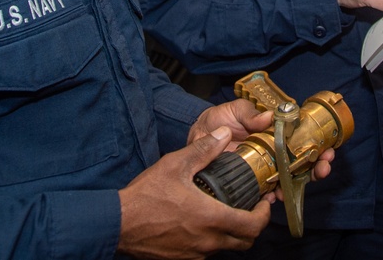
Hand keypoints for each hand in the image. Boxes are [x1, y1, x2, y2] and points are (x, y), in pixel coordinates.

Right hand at [118, 126, 271, 258]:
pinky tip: (202, 222)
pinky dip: (213, 239)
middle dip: (253, 225)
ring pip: (226, 247)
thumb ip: (204, 149)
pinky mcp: (182, 258)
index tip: (263, 203)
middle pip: (245, 241)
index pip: (253, 225)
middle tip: (251, 209)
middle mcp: (208, 241)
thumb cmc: (145, 197)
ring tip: (227, 212)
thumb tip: (224, 135)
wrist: (119, 224)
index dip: (264, 215)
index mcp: (211, 218)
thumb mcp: (176, 164)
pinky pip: (207, 252)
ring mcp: (195, 253)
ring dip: (232, 232)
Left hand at [190, 100, 335, 200]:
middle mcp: (274, 150)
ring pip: (291, 177)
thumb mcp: (233, 110)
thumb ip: (249, 113)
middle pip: (303, 160)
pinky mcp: (253, 182)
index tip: (326, 150)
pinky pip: (269, 191)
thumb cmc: (216, 121)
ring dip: (304, 181)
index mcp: (273, 131)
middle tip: (324, 168)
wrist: (197, 138)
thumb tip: (269, 117)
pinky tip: (278, 194)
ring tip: (308, 181)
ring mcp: (265, 168)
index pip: (302, 138)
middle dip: (318, 165)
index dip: (318, 144)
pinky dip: (277, 194)